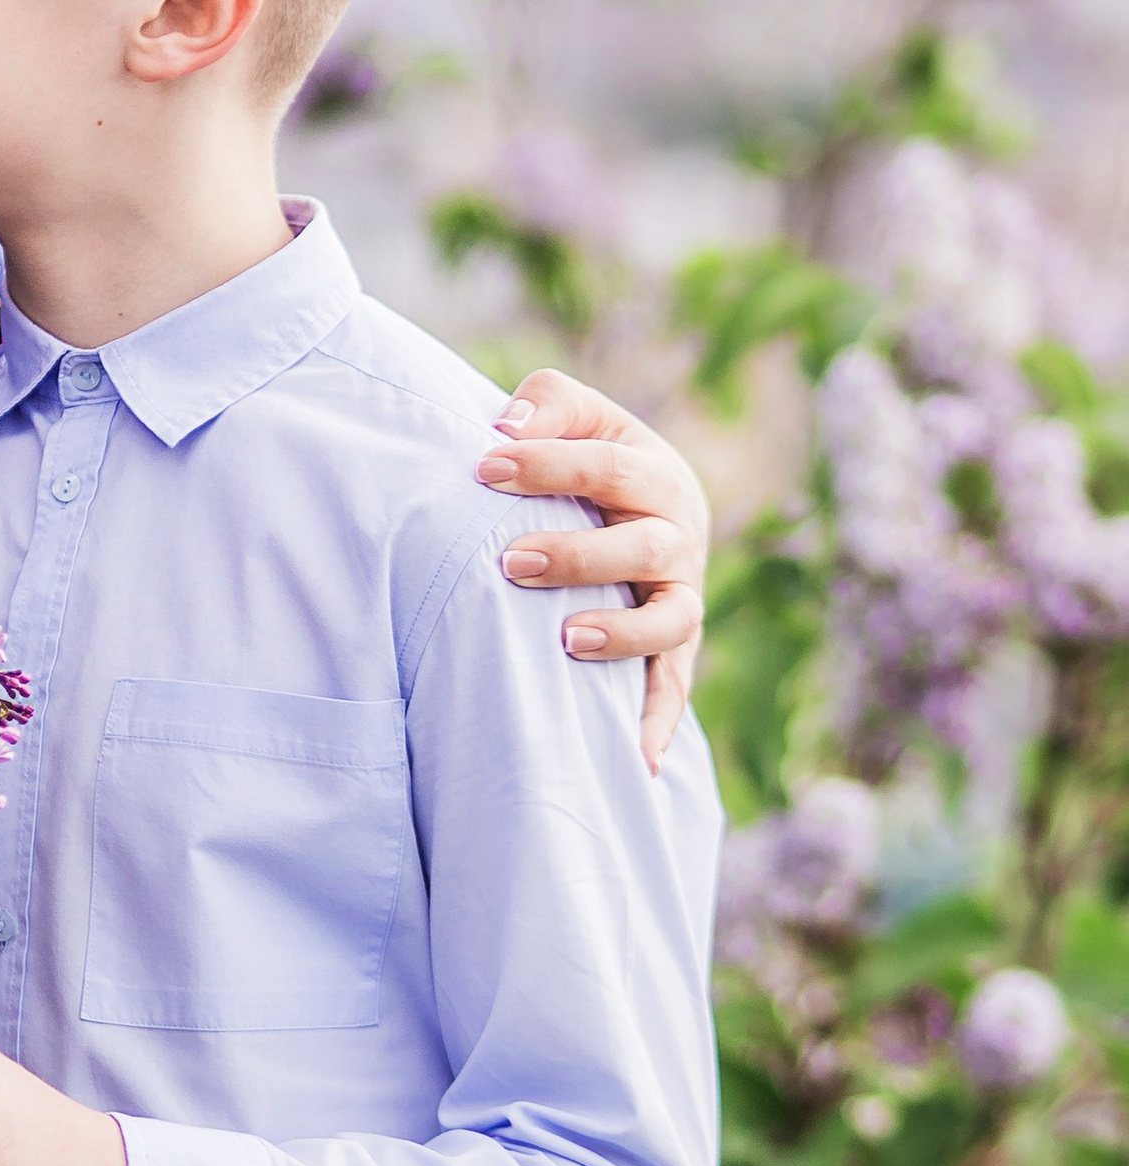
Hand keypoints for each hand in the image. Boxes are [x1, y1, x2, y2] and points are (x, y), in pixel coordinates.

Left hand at [476, 367, 711, 772]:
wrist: (638, 509)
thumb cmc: (586, 458)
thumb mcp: (574, 416)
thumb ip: (546, 405)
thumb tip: (507, 428)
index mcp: (653, 472)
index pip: (607, 466)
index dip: (547, 466)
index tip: (482, 468)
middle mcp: (678, 535)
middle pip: (645, 545)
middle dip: (579, 554)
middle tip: (512, 563)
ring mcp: (681, 596)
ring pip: (671, 620)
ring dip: (623, 634)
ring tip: (567, 639)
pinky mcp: (677, 649)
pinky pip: (674, 688)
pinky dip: (660, 722)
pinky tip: (639, 760)